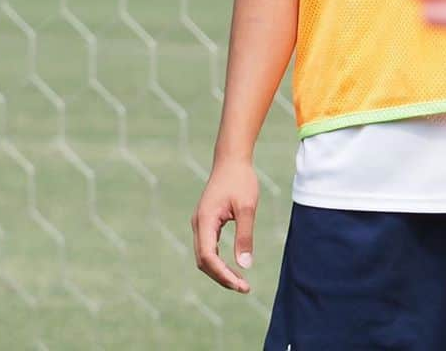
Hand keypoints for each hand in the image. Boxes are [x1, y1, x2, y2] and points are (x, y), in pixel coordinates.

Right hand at [191, 158, 258, 292]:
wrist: (232, 159)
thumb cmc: (240, 179)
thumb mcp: (247, 207)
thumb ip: (245, 235)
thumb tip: (245, 265)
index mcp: (205, 220)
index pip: (208, 257)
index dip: (222, 274)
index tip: (240, 284)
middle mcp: (198, 224)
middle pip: (204, 261)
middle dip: (222, 277)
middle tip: (244, 288)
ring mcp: (200, 223)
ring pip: (205, 256)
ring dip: (220, 271)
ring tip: (240, 282)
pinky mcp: (206, 222)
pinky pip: (208, 248)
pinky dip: (218, 260)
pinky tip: (232, 266)